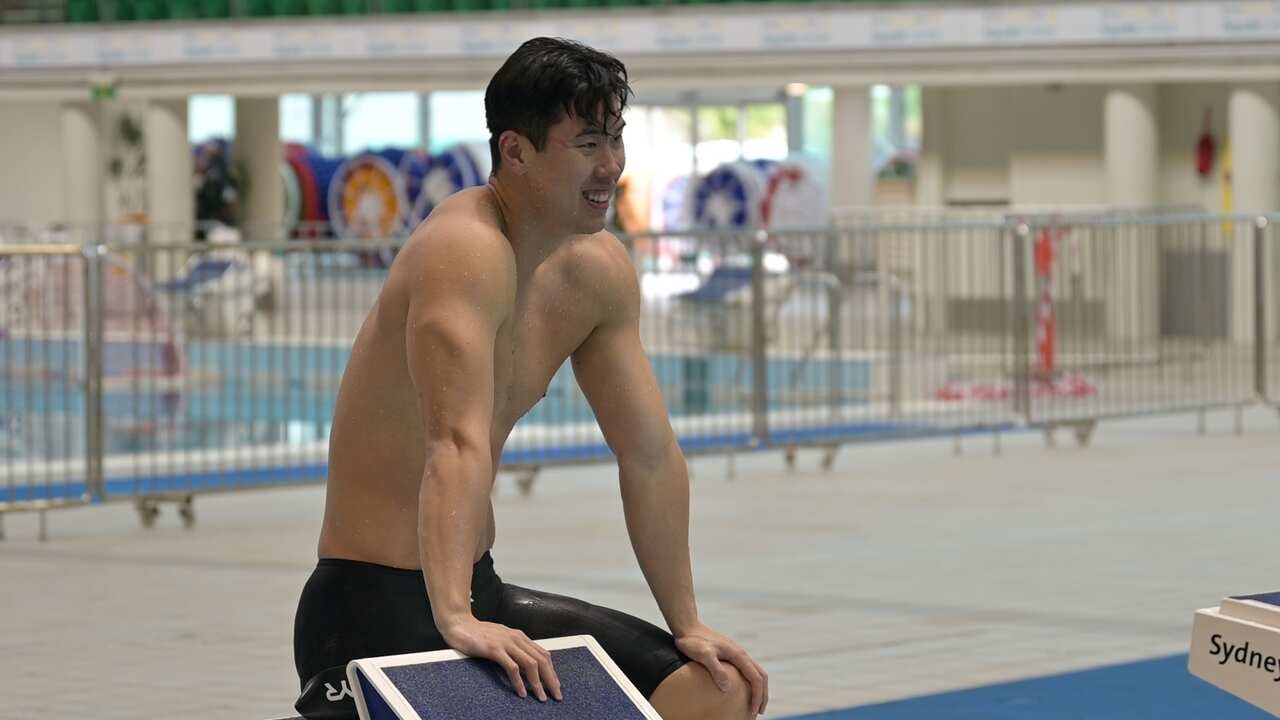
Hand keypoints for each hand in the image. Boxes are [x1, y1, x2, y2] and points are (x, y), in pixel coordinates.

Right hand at [438, 616, 562, 701]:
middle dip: (550, 679)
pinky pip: (512, 667)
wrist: (459, 624)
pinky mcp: (494, 649)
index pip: (543, 654)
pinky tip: (522, 692)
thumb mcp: (501, 638)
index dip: (552, 671)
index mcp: (520, 636)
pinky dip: (519, 681)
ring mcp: (506, 643)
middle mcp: (516, 638)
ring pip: (530, 664)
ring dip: (538, 683)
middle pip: (541, 660)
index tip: (555, 685)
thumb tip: (525, 665)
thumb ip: (514, 649)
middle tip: (556, 695)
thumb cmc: (478, 633)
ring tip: (541, 697)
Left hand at [674, 624, 768, 715]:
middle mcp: (741, 654)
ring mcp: (736, 654)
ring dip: (759, 689)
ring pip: (756, 672)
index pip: (756, 678)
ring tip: (754, 704)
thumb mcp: (703, 655)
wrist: (687, 627)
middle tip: (758, 712)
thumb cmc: (693, 641)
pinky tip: (742, 690)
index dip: (757, 696)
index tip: (753, 711)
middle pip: (761, 676)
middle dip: (763, 695)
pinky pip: (747, 670)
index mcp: (738, 655)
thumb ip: (715, 669)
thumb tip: (726, 688)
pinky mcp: (730, 655)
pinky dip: (751, 683)